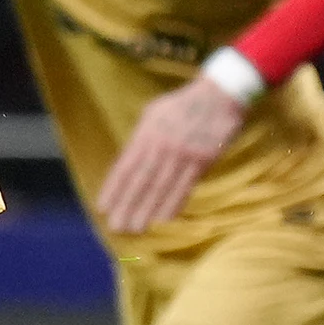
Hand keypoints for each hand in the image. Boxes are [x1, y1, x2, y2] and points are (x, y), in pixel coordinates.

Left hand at [97, 79, 251, 234]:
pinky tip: (163, 219)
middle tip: (117, 227)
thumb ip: (140, 138)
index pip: (125, 166)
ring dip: (148, 210)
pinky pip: (185, 187)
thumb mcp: (153, 114)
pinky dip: (173, 204)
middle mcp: (162, 145)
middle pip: (141, 181)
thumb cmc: (181, 106)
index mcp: (147, 133)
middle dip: (127, 205)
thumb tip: (126, 165)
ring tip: (136, 228)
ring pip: (162, 187)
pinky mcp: (202, 161)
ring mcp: (183, 154)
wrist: (219, 95)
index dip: (113, 188)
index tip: (104, 207)